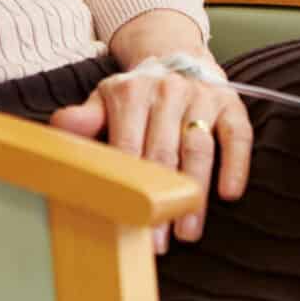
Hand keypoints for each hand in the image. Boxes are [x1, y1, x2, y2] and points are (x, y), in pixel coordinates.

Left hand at [50, 13, 251, 252]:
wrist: (176, 58)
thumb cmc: (137, 95)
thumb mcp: (105, 102)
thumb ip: (85, 118)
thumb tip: (62, 124)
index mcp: (132, 93)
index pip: (128, 147)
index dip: (130, 188)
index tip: (128, 223)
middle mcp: (168, 91)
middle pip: (164, 153)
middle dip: (161, 200)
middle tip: (157, 242)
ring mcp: (201, 96)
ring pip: (199, 148)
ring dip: (195, 193)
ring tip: (188, 231)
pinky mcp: (229, 103)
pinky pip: (237, 135)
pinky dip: (235, 164)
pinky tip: (229, 193)